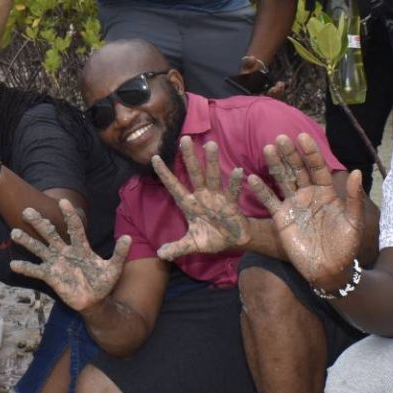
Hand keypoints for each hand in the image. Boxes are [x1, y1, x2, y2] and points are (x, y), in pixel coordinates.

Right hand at [10, 198, 130, 313]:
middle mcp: (65, 251)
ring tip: (14, 233)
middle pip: (51, 234)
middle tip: (27, 211)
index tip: (63, 201)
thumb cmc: (103, 282)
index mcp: (80, 246)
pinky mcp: (50, 276)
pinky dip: (25, 268)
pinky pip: (36, 270)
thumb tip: (128, 237)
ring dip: (27, 241)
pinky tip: (13, 264)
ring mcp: (56, 262)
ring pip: (39, 249)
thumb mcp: (113, 268)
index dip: (69, 215)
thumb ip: (119, 254)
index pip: (74, 227)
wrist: (94, 301)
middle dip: (39, 223)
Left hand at [152, 138, 251, 258]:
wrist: (232, 242)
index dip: (164, 173)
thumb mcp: (192, 245)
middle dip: (189, 158)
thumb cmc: (211, 239)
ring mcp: (216, 198)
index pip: (173, 186)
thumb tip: (160, 254)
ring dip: (211, 162)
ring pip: (212, 177)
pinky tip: (239, 172)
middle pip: (193, 174)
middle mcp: (201, 196)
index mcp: (188, 204)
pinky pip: (232, 192)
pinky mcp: (231, 204)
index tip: (154, 158)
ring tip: (210, 145)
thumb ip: (177, 248)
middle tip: (184, 138)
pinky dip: (235, 183)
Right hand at [246, 133, 364, 289]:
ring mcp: (294, 205)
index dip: (311, 153)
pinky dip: (261, 190)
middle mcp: (308, 195)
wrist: (329, 270)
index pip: (317, 168)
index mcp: (326, 193)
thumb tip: (357, 172)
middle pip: (297, 170)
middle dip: (290, 154)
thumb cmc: (345, 247)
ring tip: (268, 149)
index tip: (303, 137)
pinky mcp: (281, 218)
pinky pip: (270, 201)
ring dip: (275, 165)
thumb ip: (353, 198)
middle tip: (281, 137)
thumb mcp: (353, 223)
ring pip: (282, 180)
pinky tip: (251, 178)